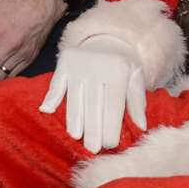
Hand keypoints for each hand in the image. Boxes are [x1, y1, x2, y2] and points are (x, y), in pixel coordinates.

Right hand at [37, 33, 146, 153]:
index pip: (113, 103)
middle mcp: (98, 65)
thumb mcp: (136, 78)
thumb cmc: (123, 66)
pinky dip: (51, 96)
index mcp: (118, 70)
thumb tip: (141, 127)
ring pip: (75, 96)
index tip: (110, 145)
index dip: (111, 125)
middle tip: (93, 149)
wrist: (107, 38)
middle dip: (93, 128)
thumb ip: (138, 102)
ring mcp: (79, 64)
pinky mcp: (64, 62)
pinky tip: (47, 110)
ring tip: (75, 136)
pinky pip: (56, 82)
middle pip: (94, 103)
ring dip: (74, 118)